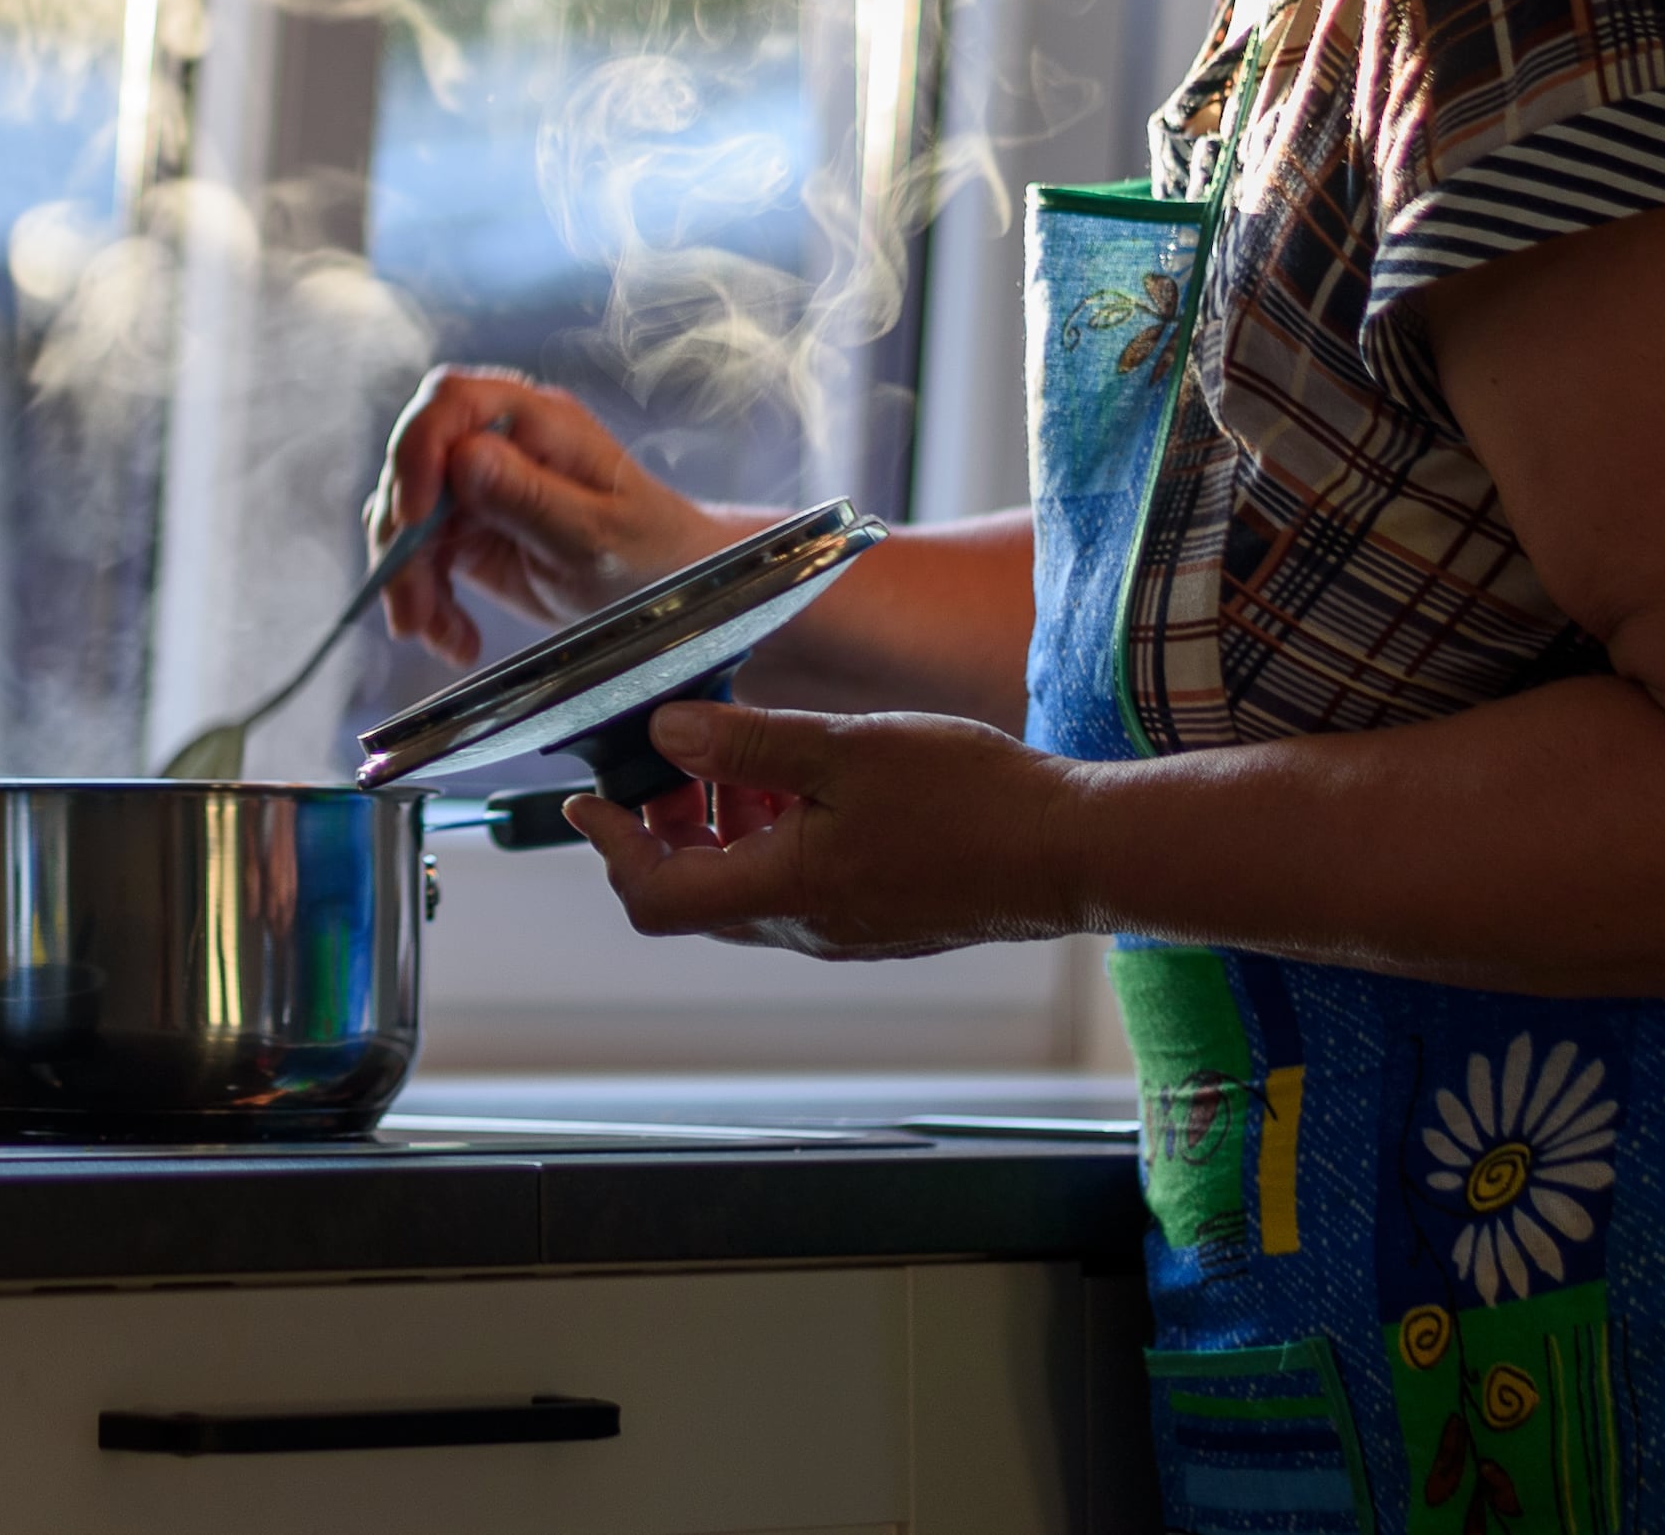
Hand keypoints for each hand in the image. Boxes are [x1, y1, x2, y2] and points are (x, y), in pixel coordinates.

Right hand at [366, 367, 757, 667]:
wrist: (673, 591)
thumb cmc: (655, 556)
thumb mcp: (598, 538)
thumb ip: (532, 498)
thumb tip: (463, 457)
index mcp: (538, 421)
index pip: (451, 402)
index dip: (417, 450)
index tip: (413, 516)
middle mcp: (502, 443)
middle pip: (414, 464)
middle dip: (403, 539)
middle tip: (414, 609)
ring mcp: (482, 486)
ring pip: (407, 517)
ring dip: (409, 580)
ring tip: (437, 635)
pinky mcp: (472, 531)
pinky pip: (423, 557)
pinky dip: (426, 600)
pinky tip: (455, 639)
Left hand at [572, 700, 1086, 958]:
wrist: (1075, 853)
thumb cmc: (972, 802)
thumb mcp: (846, 750)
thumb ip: (749, 746)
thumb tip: (665, 737)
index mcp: (786, 892)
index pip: (657, 897)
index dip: (611, 849)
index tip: (589, 800)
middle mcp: (807, 927)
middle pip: (696, 893)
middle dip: (666, 825)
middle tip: (674, 758)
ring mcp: (846, 927)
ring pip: (749, 885)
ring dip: (725, 825)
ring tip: (745, 755)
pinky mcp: (881, 916)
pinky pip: (799, 883)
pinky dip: (776, 834)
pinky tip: (808, 780)